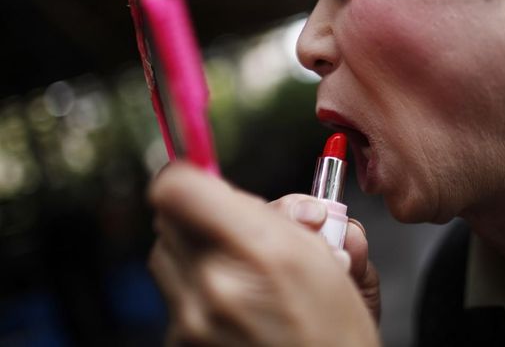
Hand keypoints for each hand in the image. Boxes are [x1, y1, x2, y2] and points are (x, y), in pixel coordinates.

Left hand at [147, 163, 379, 346]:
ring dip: (195, 253)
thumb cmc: (335, 330)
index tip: (202, 180)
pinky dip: (196, 291)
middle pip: (169, 220)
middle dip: (200, 217)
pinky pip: (174, 296)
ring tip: (239, 272)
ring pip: (168, 257)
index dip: (186, 176)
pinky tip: (233, 305)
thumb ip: (279, 213)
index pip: (177, 188)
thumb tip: (235, 191)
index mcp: (259, 250)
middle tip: (237, 231)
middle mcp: (215, 285)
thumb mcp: (325, 255)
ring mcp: (191, 321)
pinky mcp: (179, 342)